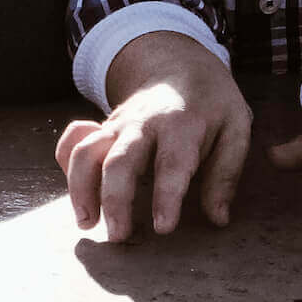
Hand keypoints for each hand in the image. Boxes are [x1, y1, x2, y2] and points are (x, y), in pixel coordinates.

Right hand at [55, 31, 251, 242]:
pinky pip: (73, 141)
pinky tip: (75, 193)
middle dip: (115, 199)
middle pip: (119, 159)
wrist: (178, 64)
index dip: (166, 195)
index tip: (163, 227)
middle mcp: (142, 123)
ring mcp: (117, 125)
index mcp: (181, 124)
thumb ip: (226, 173)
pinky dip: (65, 162)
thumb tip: (218, 219)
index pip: (172, 162)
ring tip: (86, 223)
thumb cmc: (211, 103)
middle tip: (118, 236)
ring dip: (80, 187)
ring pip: (86, 151)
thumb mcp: (236, 128)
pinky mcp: (102, 128)